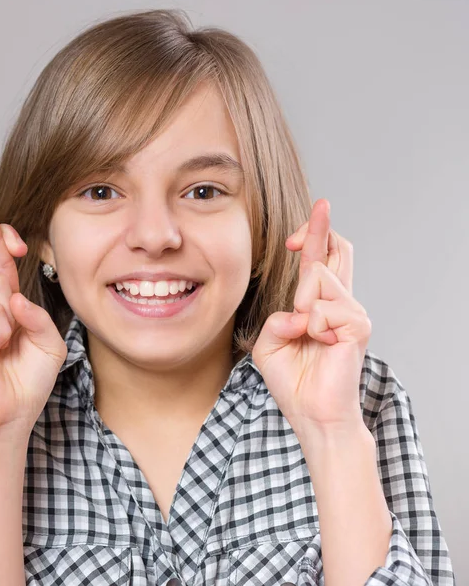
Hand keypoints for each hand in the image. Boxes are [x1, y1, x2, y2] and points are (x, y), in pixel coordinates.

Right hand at [0, 207, 67, 436]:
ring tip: (6, 345)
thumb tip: (14, 296)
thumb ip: (38, 316)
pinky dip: (2, 330)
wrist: (10, 414)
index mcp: (3, 306)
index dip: (3, 242)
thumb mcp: (49, 343)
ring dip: (12, 316)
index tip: (16, 238)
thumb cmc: (27, 381)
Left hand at [251, 199, 370, 435]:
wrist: (311, 414)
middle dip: (317, 231)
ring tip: (305, 334)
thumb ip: (276, 319)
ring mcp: (351, 314)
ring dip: (301, 303)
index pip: (321, 260)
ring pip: (319, 278)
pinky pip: (324, 308)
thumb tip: (296, 310)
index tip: (315, 212)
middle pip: (336, 251)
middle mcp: (338, 304)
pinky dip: (310, 324)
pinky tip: (317, 342)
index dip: (316, 234)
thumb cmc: (293, 381)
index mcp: (317, 306)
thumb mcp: (270, 344)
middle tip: (304, 225)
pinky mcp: (357, 327)